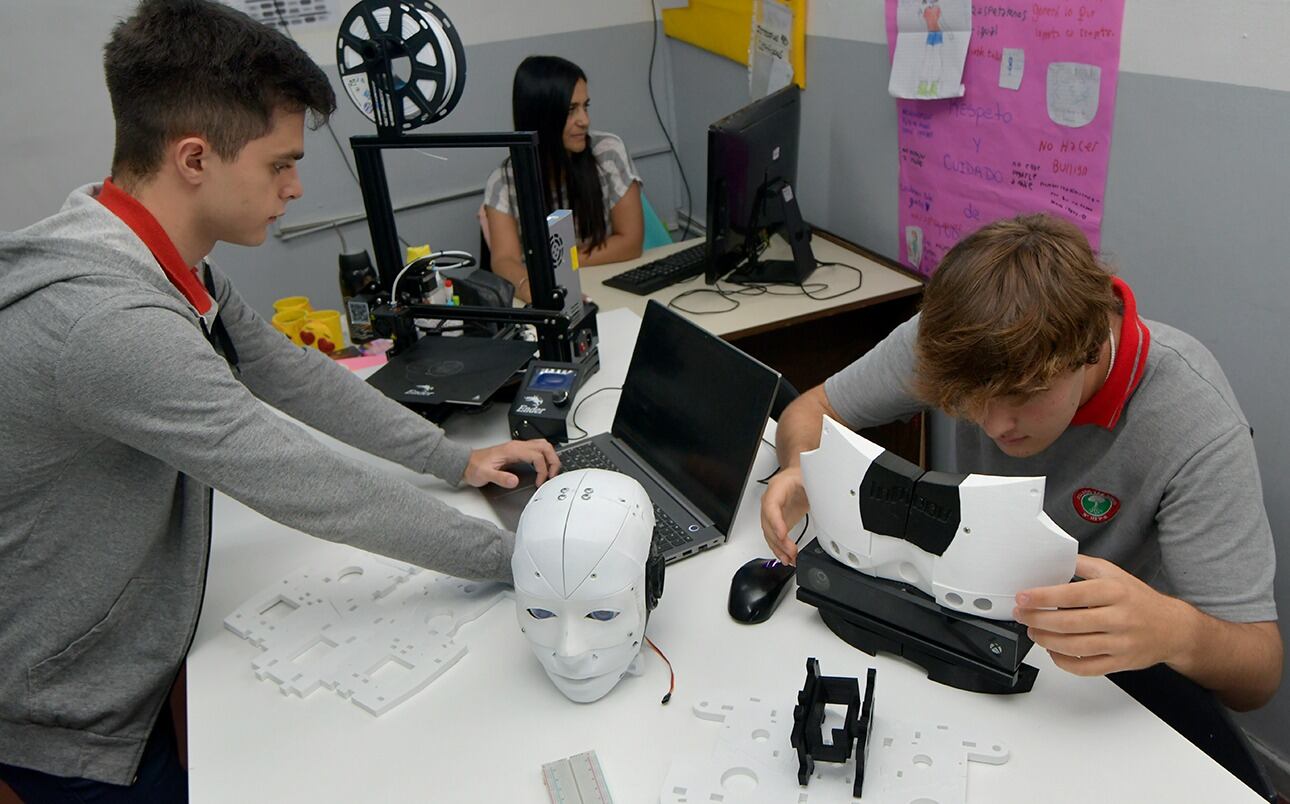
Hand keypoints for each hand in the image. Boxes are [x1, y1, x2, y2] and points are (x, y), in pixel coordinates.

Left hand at [464, 439, 559, 488]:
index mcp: (512, 450)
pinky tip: (542, 468)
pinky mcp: (517, 452)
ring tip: (550, 472)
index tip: (539, 482)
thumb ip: (500, 478)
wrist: (466, 463)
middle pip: (545, 446)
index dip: (542, 470)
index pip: (537, 456)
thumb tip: (514, 481)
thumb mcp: (485, 475)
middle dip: (553, 461)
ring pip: (543, 446)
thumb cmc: (474, 467)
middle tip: (553, 475)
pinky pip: (537, 450)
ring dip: (551, 458)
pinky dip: (545, 458)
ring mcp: (518, 448)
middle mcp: (517, 446)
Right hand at [760, 466, 809, 564]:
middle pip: (768, 524)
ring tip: (789, 559)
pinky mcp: (777, 522)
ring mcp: (772, 513)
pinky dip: (779, 548)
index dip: (775, 522)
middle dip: (778, 541)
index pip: (771, 506)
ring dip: (778, 548)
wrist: (798, 476)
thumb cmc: (801, 475)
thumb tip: (828, 496)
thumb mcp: (809, 476)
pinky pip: (774, 536)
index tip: (782, 535)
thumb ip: (816, 486)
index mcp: (777, 488)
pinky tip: (786, 557)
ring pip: (769, 533)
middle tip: (791, 552)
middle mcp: (770, 501)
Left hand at [1014, 554, 1193, 677]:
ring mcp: (1120, 643)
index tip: (1023, 598)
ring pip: (1075, 647)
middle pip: (1070, 622)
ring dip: (1046, 641)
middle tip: (1022, 615)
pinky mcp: (1120, 663)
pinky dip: (1064, 662)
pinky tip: (1053, 651)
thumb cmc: (1139, 599)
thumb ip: (1082, 565)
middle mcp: (1119, 618)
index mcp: (1115, 592)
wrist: (1174, 628)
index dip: (1043, 597)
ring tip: (1033, 631)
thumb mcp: (1114, 573)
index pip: (1073, 594)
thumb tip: (1052, 559)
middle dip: (1038, 619)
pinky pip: (1086, 668)